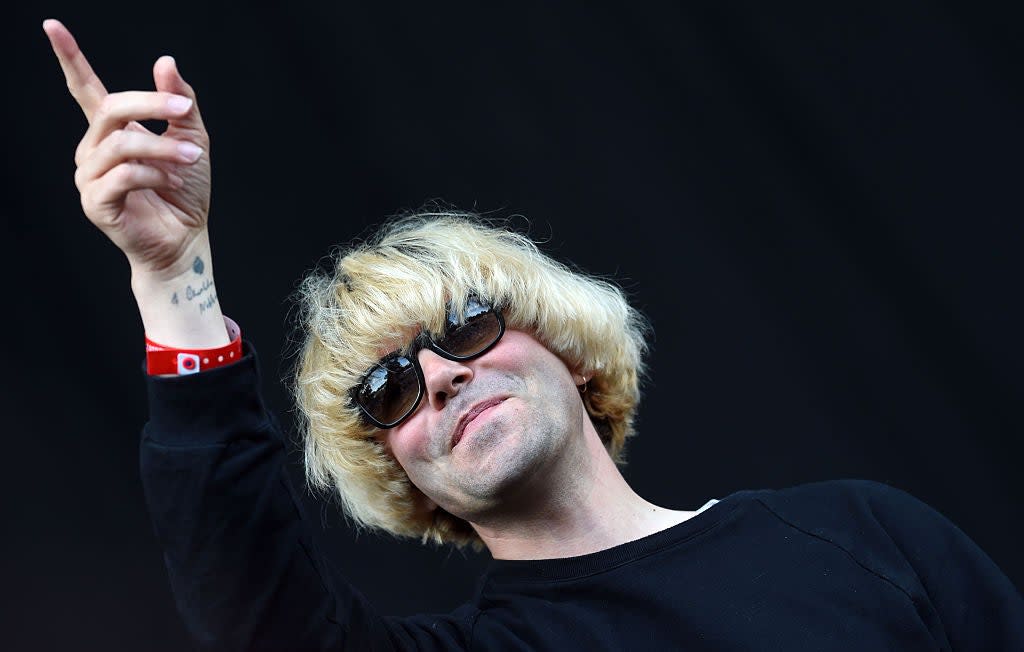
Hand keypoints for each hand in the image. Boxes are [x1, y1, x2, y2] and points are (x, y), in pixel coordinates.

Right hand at [44, 19, 212, 278]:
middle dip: (151, 104)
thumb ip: (180, 103)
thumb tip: (165, 61)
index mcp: (111, 131)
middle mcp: (93, 149)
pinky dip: (154, 174)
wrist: (186, 239)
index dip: (69, 57)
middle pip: (110, 108)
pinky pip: (123, 176)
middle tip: (184, 110)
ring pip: (121, 144)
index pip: (84, 88)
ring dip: (163, 148)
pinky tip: (170, 182)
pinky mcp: (95, 202)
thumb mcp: (192, 139)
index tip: (52, 25)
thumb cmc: (184, 191)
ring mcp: (90, 176)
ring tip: (191, 160)